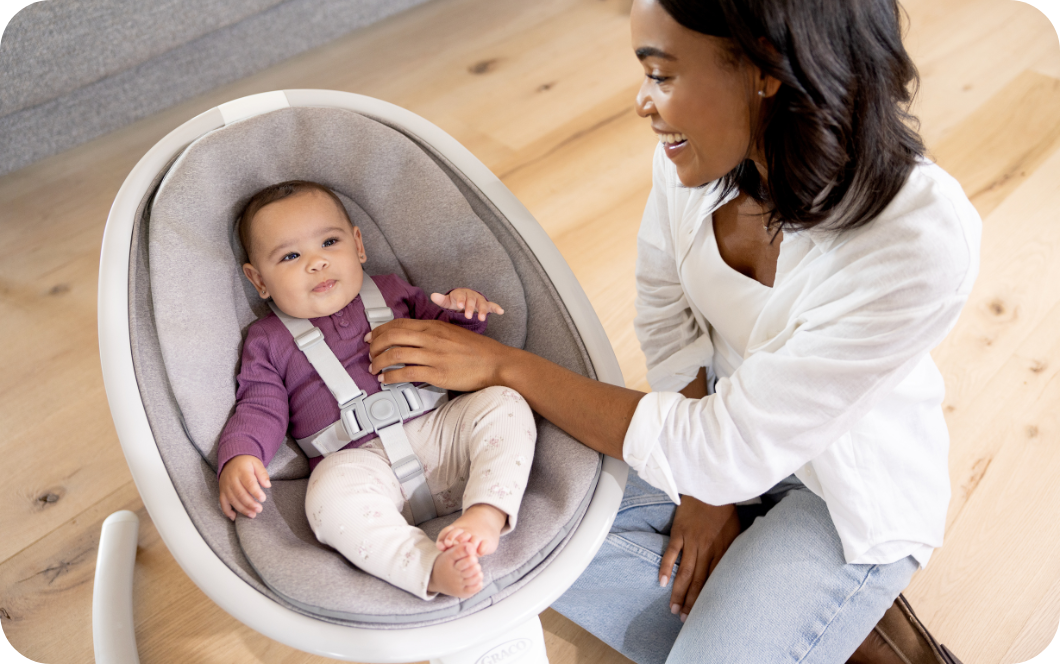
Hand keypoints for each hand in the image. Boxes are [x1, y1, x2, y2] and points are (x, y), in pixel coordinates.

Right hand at [219, 454, 271, 519]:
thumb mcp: (257, 463)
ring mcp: (225, 486)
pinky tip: (234, 517)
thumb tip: (267, 485)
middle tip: (259, 509)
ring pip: (232, 500)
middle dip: (250, 503)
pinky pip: (222, 503)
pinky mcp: (222, 491)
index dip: (255, 492)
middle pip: (240, 493)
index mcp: (241, 471)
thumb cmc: (247, 463)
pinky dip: (227, 511)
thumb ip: (262, 474)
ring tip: (252, 515)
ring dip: (242, 509)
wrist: (231, 459)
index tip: (263, 498)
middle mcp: (231, 479)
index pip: (248, 482)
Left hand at [366, 318, 513, 391]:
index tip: (371, 337)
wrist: (496, 363)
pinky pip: (406, 373)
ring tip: (374, 369)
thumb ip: (434, 333)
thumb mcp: (453, 332)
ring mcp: (433, 356)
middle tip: (369, 353)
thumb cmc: (478, 350)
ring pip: (395, 354)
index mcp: (434, 326)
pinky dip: (391, 376)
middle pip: (392, 337)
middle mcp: (431, 338)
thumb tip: (415, 338)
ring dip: (379, 362)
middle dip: (375, 345)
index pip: (399, 324)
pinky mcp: (437, 373)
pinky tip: (386, 380)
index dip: (380, 330)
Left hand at [431, 288, 503, 320]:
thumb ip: (441, 299)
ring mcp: (479, 300)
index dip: (460, 300)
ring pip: (482, 304)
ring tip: (482, 318)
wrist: (465, 299)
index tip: (459, 306)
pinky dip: (497, 308)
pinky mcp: (486, 305)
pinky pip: (492, 306)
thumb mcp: (448, 301)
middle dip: (470, 308)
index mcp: (461, 293)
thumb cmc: (455, 301)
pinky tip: (501, 312)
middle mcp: (471, 295)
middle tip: (468, 316)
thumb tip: (432, 295)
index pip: (461, 296)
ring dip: (482, 310)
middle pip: (471, 301)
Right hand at [659, 496, 739, 622]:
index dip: (706, 599)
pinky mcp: (680, 532)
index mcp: (722, 551)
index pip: (713, 581)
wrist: (713, 487)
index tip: (702, 614)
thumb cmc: (724, 509)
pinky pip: (672, 553)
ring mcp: (692, 541)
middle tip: (685, 619)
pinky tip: (663, 582)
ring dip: (679, 592)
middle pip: (698, 581)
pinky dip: (667, 568)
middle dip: (691, 602)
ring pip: (685, 572)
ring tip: (674, 609)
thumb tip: (730, 569)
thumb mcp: (736, 531)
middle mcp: (707, 549)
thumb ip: (731, 550)